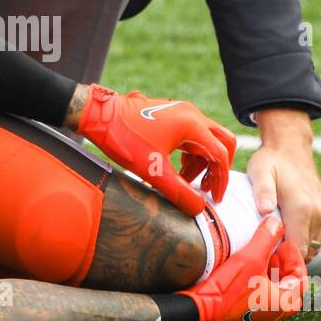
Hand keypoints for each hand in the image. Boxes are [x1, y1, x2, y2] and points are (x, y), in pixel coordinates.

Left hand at [75, 84, 236, 216]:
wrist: (98, 116)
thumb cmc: (125, 139)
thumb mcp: (153, 171)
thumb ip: (179, 192)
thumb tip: (199, 209)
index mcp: (192, 124)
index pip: (220, 155)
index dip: (221, 180)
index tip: (215, 199)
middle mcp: (191, 114)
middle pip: (222, 141)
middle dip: (218, 168)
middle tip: (208, 189)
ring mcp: (181, 112)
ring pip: (205, 140)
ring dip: (202, 163)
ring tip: (185, 183)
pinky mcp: (171, 115)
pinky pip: (191, 136)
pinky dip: (190, 154)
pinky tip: (177, 170)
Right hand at [185, 215, 307, 320]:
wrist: (199, 310)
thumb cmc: (227, 289)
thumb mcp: (249, 258)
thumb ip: (266, 238)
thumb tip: (276, 222)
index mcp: (283, 303)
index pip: (301, 278)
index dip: (295, 257)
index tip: (285, 243)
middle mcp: (274, 313)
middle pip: (289, 287)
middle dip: (284, 266)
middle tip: (275, 250)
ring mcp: (259, 317)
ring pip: (275, 292)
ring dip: (272, 273)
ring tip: (260, 255)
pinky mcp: (244, 315)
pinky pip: (261, 297)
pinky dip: (260, 282)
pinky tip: (246, 269)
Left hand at [247, 108, 320, 258]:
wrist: (291, 146)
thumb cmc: (271, 160)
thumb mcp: (260, 172)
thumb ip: (263, 192)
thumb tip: (265, 210)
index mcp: (302, 209)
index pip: (296, 250)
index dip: (281, 262)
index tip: (264, 263)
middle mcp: (318, 214)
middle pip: (305, 253)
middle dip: (287, 260)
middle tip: (265, 259)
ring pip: (312, 247)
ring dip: (296, 252)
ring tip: (273, 248)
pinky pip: (316, 238)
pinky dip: (303, 243)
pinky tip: (285, 238)